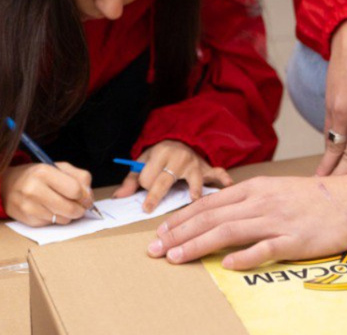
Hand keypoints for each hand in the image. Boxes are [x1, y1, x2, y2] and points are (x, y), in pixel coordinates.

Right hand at [0, 162, 93, 225]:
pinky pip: (52, 224)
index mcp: (43, 172)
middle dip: (80, 209)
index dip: (85, 196)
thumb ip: (79, 177)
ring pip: (63, 219)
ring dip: (68, 215)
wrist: (7, 185)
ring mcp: (29, 207)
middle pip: (70, 208)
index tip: (86, 198)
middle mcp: (34, 190)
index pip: (75, 190)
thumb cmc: (37, 175)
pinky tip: (49, 209)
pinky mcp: (27, 220)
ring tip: (62, 205)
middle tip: (80, 206)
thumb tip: (89, 196)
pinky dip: (56, 218)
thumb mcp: (58, 167)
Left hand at [112, 140, 233, 212]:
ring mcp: (195, 163)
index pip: (148, 176)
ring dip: (194, 188)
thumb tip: (118, 197)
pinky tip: (228, 185)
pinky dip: (223, 179)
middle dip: (155, 194)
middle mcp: (178, 157)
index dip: (145, 187)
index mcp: (160, 153)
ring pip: (194, 177)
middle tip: (148, 208)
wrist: (181, 139)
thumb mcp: (143, 162)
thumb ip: (131, 180)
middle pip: (165, 179)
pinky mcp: (207, 168)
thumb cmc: (161, 155)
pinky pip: (218, 172)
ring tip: (193, 198)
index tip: (146, 194)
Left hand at [146, 170, 346, 269]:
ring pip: (230, 232)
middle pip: (212, 218)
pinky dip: (245, 256)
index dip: (182, 219)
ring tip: (176, 257)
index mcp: (255, 189)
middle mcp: (261, 202)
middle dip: (180, 234)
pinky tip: (226, 264)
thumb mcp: (276, 191)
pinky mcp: (296, 240)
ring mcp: (278, 221)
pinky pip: (266, 248)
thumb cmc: (313, 198)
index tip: (161, 233)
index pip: (209, 204)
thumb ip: (248, 202)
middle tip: (155, 250)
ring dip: (198, 245)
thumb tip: (217, 215)